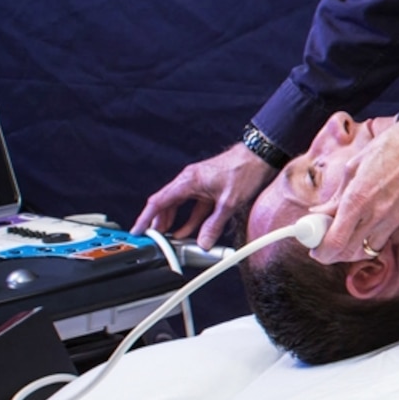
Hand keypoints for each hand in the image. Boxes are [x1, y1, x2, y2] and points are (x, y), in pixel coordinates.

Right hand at [138, 145, 273, 247]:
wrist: (260, 156)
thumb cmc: (245, 170)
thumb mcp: (229, 202)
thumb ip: (215, 225)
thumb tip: (204, 243)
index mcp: (188, 181)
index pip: (158, 202)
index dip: (146, 218)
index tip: (137, 230)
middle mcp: (189, 181)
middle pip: (166, 204)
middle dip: (158, 223)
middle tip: (153, 239)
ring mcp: (198, 184)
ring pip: (179, 206)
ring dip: (173, 222)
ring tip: (168, 238)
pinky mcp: (208, 188)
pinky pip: (193, 206)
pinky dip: (190, 219)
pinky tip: (189, 231)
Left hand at [312, 115, 398, 264]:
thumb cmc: (388, 148)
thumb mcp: (353, 167)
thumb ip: (336, 196)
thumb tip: (319, 213)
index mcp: (357, 199)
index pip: (335, 242)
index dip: (321, 251)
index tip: (314, 248)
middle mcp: (376, 215)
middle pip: (348, 253)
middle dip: (332, 252)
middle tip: (325, 242)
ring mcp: (393, 219)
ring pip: (367, 250)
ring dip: (353, 246)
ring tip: (347, 231)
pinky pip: (383, 236)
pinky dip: (370, 236)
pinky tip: (367, 220)